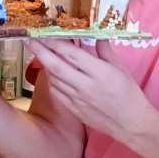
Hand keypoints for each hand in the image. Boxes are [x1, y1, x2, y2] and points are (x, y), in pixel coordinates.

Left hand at [25, 38, 152, 146]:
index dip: (56, 43)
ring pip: (54, 79)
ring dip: (45, 65)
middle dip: (40, 51)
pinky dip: (51, 81)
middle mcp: (85, 85)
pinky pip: (57, 93)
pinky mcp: (74, 109)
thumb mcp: (120, 68)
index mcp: (99, 72)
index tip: (44, 33)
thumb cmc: (128, 93)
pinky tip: (51, 73)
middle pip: (56, 66)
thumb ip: (105, 50)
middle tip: (28, 40)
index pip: (72, 54)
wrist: (130, 123)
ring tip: (40, 53)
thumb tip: (96, 33)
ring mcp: (78, 99)